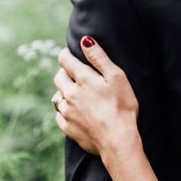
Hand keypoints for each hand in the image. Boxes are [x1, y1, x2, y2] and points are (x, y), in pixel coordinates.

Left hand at [53, 36, 139, 157]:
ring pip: (57, 96)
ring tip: (76, 92)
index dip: (66, 54)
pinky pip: (59, 114)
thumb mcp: (116, 77)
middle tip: (75, 72)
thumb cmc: (122, 106)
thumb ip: (99, 57)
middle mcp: (70, 94)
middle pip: (58, 77)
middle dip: (64, 72)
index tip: (70, 53)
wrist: (118, 139)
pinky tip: (75, 111)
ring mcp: (66, 112)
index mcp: (82, 79)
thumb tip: (85, 40)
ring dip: (64, 91)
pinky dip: (64, 109)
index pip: (65, 60)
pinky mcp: (67, 128)